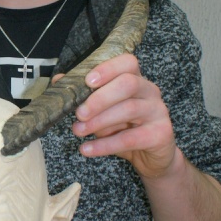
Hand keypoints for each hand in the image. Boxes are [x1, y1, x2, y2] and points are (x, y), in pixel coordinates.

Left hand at [64, 53, 176, 179]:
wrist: (151, 158)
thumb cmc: (125, 129)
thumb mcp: (102, 111)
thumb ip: (85, 96)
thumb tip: (59, 80)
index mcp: (136, 79)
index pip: (127, 63)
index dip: (107, 69)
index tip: (87, 82)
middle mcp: (150, 91)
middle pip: (128, 84)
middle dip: (100, 98)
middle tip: (79, 113)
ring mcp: (158, 111)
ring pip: (129, 109)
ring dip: (99, 121)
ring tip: (78, 131)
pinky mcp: (160, 134)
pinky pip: (131, 138)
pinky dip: (105, 145)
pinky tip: (87, 149)